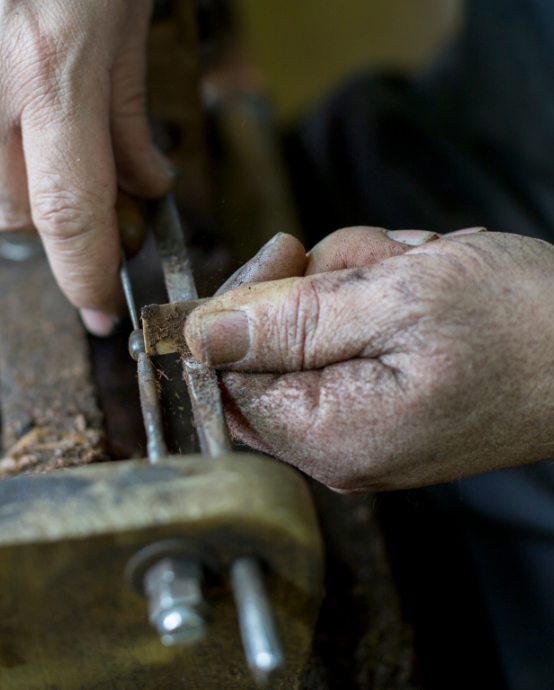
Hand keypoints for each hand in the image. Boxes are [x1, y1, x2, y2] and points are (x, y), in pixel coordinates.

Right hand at [0, 0, 173, 334]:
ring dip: (10, 165)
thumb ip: (129, 118)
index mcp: (51, 71)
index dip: (86, 274)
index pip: (67, 217)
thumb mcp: (126, 19)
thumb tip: (141, 186)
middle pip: (16, 216)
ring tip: (25, 96)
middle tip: (74, 168)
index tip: (98, 308)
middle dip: (53, 209)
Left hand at [185, 227, 553, 490]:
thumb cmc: (522, 326)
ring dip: (350, 284)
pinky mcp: (378, 399)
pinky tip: (422, 286)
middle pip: (259, 354)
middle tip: (373, 269)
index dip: (237, 306)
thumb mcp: (396, 301)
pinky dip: (372, 295)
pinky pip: (340, 333)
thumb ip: (285, 321)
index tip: (282, 255)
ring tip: (416, 276)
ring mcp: (357, 423)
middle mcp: (333, 445)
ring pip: (301, 330)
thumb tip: (199, 333)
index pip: (224, 374)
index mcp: (327, 436)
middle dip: (307, 292)